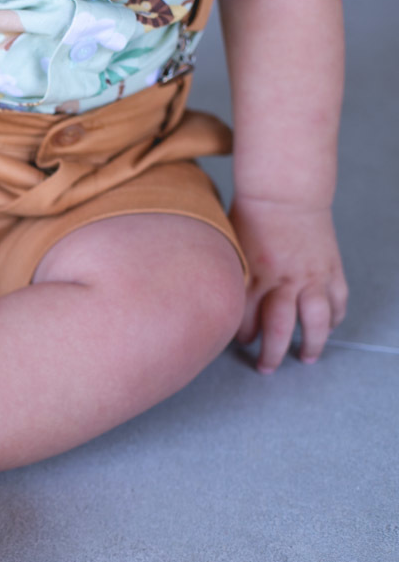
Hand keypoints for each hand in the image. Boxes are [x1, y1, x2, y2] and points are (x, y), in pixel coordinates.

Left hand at [230, 197, 347, 372]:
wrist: (284, 193)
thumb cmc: (248, 219)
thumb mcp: (229, 250)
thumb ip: (229, 278)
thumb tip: (223, 304)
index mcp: (253, 275)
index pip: (246, 319)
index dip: (242, 336)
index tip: (241, 342)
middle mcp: (282, 280)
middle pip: (279, 328)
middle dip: (272, 354)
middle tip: (265, 368)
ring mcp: (310, 275)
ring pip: (316, 320)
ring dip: (312, 343)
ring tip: (306, 358)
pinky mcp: (331, 268)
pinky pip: (337, 301)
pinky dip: (335, 317)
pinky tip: (328, 327)